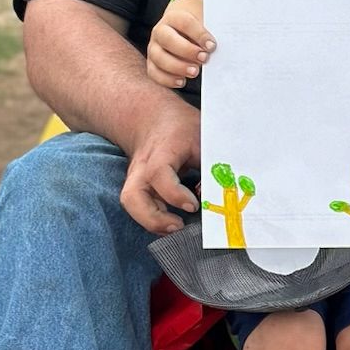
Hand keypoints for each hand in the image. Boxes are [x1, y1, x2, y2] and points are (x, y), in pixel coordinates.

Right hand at [120, 100, 200, 233]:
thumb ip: (209, 165)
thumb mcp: (201, 138)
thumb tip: (218, 193)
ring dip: (151, 223)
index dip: (175, 194)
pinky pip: (139, 209)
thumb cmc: (180, 128)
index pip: (159, 174)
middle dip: (153, 219)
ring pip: (132, 206)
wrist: (153, 120)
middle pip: (133, 197)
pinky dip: (153, 221)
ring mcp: (136, 180)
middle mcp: (142, 169)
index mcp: (160, 152)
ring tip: (175, 229)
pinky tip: (171, 225)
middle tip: (178, 226)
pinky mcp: (138, 189)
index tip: (193, 206)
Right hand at [147, 0, 213, 88]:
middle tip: (204, 58)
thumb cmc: (199, 23)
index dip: (198, 34)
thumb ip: (214, 26)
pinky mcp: (153, 63)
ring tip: (195, 72)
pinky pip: (154, 73)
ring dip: (177, 67)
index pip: (184, 23)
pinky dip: (166, 79)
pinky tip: (182, 81)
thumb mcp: (206, 19)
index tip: (212, 45)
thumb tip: (227, 37)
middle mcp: (160, 31)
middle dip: (186, 50)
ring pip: (158, 57)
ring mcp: (154, 47)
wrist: (183, 24)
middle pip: (167, 39)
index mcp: (174, 17)